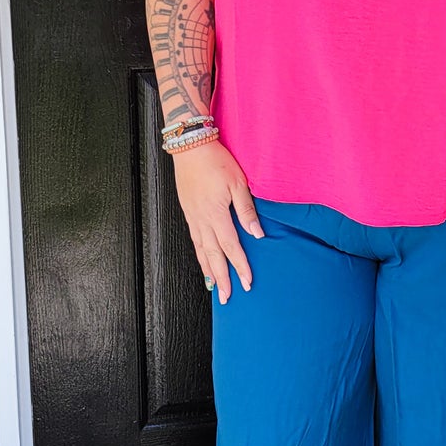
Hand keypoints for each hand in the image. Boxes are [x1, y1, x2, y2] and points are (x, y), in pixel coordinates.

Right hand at [171, 140, 263, 301]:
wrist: (190, 147)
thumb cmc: (215, 161)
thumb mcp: (238, 183)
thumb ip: (247, 210)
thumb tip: (257, 234)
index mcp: (216, 213)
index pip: (231, 247)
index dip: (240, 266)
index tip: (247, 282)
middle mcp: (202, 220)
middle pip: (213, 256)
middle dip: (222, 278)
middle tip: (229, 297)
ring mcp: (193, 217)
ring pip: (201, 251)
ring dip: (209, 271)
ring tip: (215, 288)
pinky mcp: (188, 212)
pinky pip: (194, 240)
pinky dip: (199, 255)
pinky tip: (204, 262)